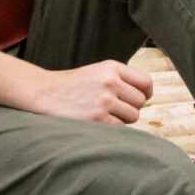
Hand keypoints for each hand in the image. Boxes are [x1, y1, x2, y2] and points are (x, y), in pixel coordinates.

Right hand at [33, 60, 152, 123]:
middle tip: (116, 107)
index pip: (145, 81)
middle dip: (132, 107)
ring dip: (123, 118)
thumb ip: (121, 79)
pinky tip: (99, 120)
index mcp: (112, 67)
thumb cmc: (75, 85)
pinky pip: (120, 127)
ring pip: (133, 116)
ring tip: (106, 113)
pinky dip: (113, 127)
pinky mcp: (98, 118)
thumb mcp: (98, 71)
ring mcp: (104, 100)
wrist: (47, 93)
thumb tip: (147, 96)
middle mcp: (110, 82)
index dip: (147, 92)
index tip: (141, 98)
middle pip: (141, 101)